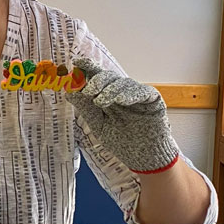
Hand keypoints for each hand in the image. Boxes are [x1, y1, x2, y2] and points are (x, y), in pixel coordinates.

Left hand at [66, 58, 179, 173]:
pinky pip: (143, 92)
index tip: (77, 63)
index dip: (88, 68)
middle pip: (110, 77)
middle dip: (97, 81)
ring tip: (100, 101)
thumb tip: (69, 93)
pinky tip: (120, 100)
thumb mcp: (99, 125)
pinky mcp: (153, 101)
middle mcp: (123, 92)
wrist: (143, 159)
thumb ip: (86, 109)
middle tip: (88, 91)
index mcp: (109, 96)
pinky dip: (131, 94)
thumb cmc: (122, 142)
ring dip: (111, 90)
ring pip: (124, 83)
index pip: (98, 78)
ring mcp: (139, 96)